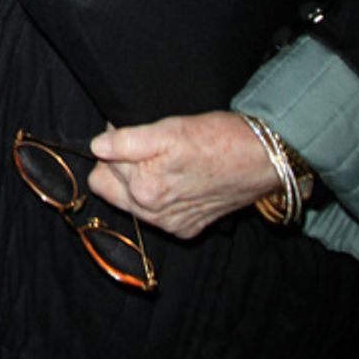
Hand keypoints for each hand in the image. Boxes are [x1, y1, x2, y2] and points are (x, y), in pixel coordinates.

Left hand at [87, 112, 278, 239]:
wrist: (261, 160)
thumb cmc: (217, 139)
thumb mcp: (168, 130)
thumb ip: (127, 142)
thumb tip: (97, 146)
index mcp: (144, 190)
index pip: (99, 169)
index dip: (111, 147)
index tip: (130, 134)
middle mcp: (154, 215)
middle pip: (109, 189)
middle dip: (119, 168)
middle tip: (145, 147)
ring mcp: (171, 225)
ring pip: (132, 201)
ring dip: (139, 181)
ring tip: (165, 160)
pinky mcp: (187, 228)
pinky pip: (157, 212)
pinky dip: (162, 196)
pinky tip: (180, 178)